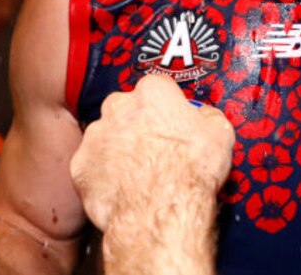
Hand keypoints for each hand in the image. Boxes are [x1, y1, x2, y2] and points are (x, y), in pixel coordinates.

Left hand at [70, 74, 233, 231]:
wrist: (161, 211)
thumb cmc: (190, 172)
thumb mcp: (220, 134)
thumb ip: (208, 117)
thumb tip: (206, 116)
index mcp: (153, 92)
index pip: (158, 88)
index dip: (167, 107)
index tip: (172, 123)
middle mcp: (118, 107)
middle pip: (125, 108)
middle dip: (137, 124)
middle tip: (154, 148)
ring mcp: (95, 136)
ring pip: (105, 137)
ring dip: (117, 150)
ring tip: (138, 174)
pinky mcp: (80, 166)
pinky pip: (91, 167)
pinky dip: (102, 176)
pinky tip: (121, 190)